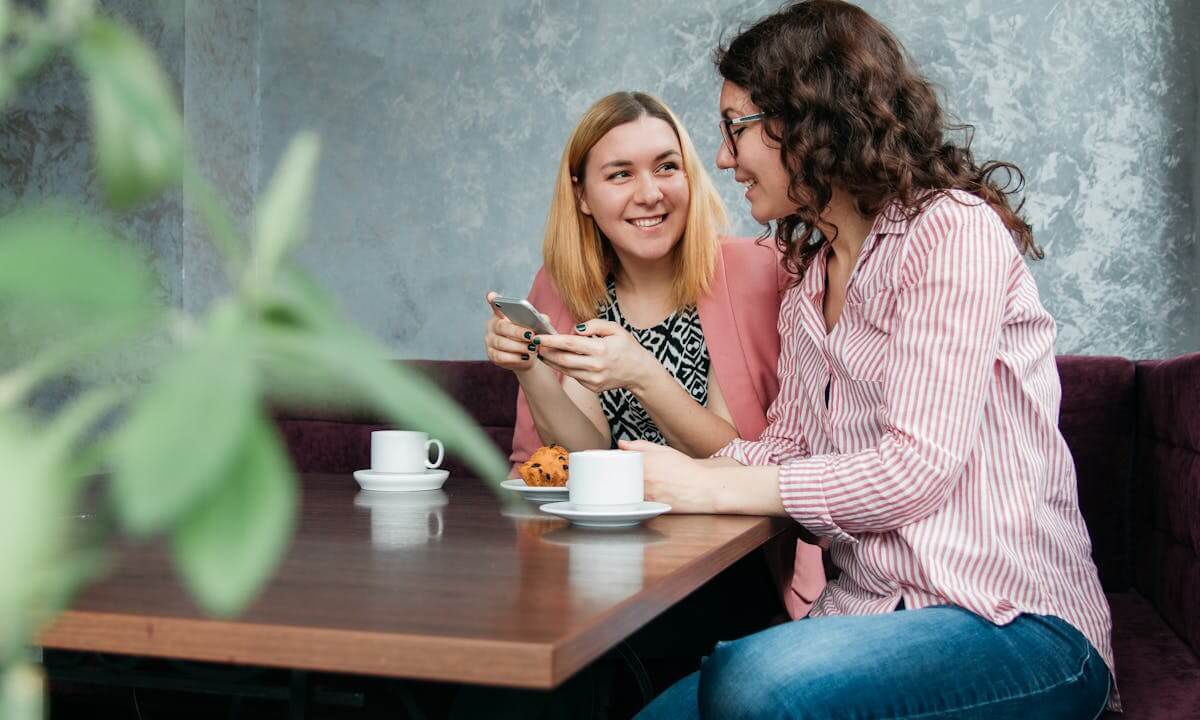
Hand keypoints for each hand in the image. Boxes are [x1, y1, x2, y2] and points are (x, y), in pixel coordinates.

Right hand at [483, 291, 539, 371]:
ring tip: (532, 348)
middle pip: (501, 327)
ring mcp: (490, 341)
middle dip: (517, 332)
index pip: (496, 306)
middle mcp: (493, 326)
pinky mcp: (492, 355)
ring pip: (501, 343)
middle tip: (531, 336)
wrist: (527, 357)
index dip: (493, 300)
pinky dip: (514, 358)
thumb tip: (543, 319)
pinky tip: (524, 357)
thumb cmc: (530, 337)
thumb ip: (539, 320)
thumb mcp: (536, 327)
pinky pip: (500, 356)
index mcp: (502, 315)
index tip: (492, 296)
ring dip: (518, 346)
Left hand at [535, 320, 654, 393]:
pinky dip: (565, 368)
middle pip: (562, 359)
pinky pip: (574, 376)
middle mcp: (596, 366)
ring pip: (565, 370)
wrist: (640, 372)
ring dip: (551, 361)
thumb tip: (575, 329)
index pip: (569, 343)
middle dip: (546, 352)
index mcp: (601, 349)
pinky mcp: (592, 387)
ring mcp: (593, 379)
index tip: (537, 336)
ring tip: (543, 351)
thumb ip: (594, 325)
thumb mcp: (615, 329)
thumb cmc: (627, 347)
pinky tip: (560, 360)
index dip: (550, 340)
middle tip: (535, 344)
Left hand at [618, 440, 716, 512]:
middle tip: (619, 473)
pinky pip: (636, 502)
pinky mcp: (651, 508)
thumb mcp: (665, 451)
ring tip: (630, 484)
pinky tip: (641, 495)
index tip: (613, 460)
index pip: (618, 460)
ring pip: (626, 491)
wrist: (704, 489)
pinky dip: (634, 498)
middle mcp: (644, 480)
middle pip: (619, 477)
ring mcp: (647, 495)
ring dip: (624, 487)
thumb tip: (622, 444)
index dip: (613, 461)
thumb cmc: (686, 469)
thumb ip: (641, 446)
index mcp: (645, 462)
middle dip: (617, 474)